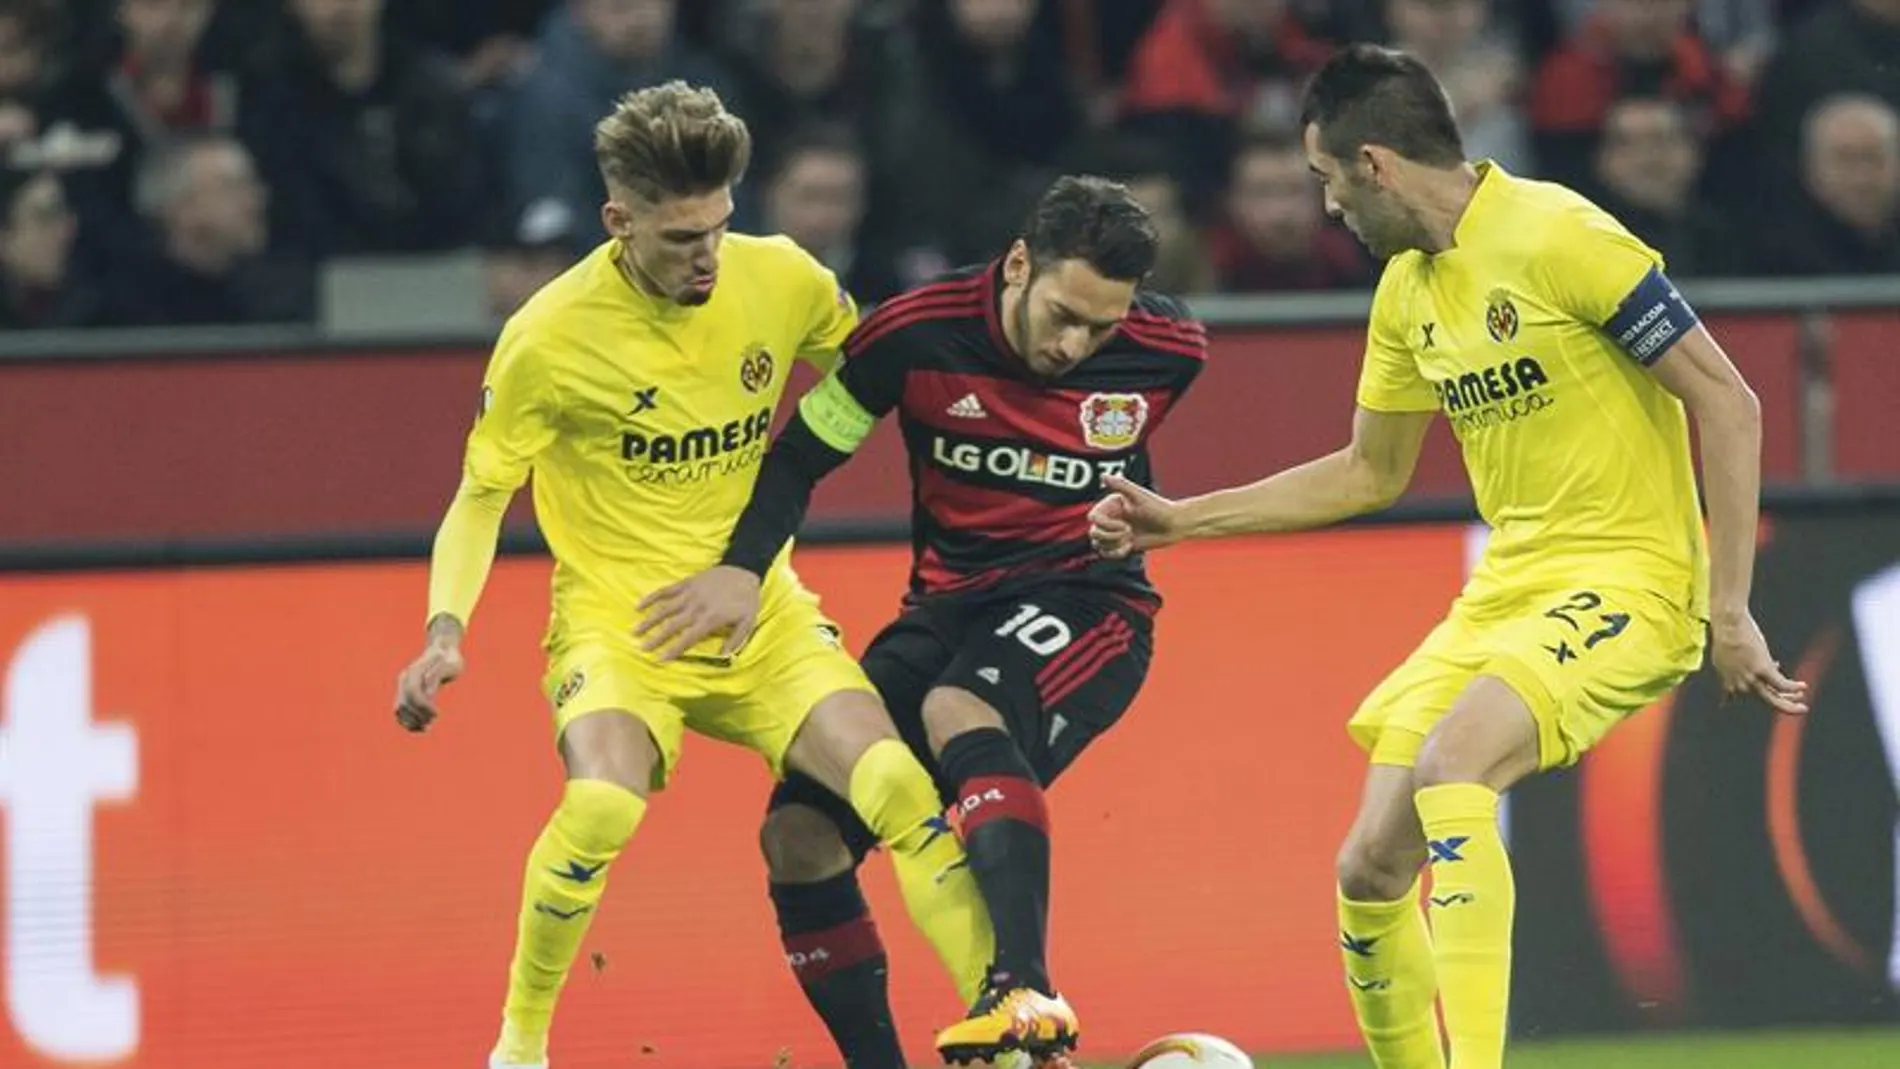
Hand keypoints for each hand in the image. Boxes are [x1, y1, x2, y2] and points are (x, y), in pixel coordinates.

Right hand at [394, 632, 464, 732]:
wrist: (443, 650)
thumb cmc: (449, 658)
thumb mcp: (450, 665)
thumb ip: (437, 675)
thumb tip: (428, 693)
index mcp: (415, 671)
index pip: (413, 692)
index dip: (423, 706)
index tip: (436, 714)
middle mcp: (405, 679)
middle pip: (404, 703)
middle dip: (418, 716)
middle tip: (432, 721)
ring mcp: (403, 686)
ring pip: (399, 710)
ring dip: (411, 722)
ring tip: (426, 727)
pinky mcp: (406, 693)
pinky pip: (401, 711)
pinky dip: (408, 722)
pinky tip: (420, 728)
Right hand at [634, 565, 762, 661]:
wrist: (744, 570)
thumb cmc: (747, 600)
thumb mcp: (747, 623)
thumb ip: (734, 641)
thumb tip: (723, 657)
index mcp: (710, 619)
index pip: (688, 638)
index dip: (674, 649)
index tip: (660, 659)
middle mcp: (696, 607)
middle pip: (672, 625)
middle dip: (656, 638)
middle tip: (641, 648)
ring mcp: (690, 593)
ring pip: (665, 608)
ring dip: (649, 620)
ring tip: (635, 631)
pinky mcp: (686, 582)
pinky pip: (666, 590)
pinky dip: (652, 597)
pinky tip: (639, 605)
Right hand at [1088, 474, 1183, 559]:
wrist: (1174, 525)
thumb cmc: (1159, 507)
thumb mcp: (1139, 496)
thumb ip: (1121, 485)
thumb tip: (1103, 476)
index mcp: (1111, 505)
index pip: (1094, 517)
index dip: (1106, 525)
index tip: (1126, 526)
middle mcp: (1110, 518)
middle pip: (1094, 533)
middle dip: (1110, 537)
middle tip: (1129, 533)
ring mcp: (1114, 532)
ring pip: (1098, 544)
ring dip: (1114, 545)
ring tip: (1130, 540)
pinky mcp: (1120, 544)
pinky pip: (1106, 554)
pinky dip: (1116, 553)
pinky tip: (1130, 547)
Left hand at [1711, 610, 1808, 715]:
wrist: (1729, 624)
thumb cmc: (1727, 633)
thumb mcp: (1728, 652)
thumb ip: (1739, 664)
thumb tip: (1767, 665)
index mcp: (1727, 679)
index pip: (1741, 694)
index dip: (1755, 690)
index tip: (1770, 688)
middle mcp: (1739, 683)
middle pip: (1762, 700)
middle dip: (1781, 704)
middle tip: (1795, 708)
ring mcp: (1751, 678)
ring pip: (1773, 699)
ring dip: (1790, 703)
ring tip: (1802, 706)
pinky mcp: (1763, 669)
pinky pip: (1782, 684)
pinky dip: (1794, 687)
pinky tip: (1803, 686)